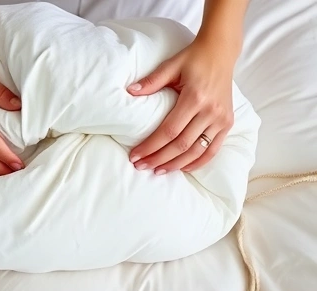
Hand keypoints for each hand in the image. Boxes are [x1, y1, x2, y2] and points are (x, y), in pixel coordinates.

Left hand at [127, 39, 234, 174]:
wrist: (221, 52)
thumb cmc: (193, 59)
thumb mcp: (171, 66)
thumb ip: (151, 81)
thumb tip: (130, 92)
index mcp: (195, 98)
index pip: (168, 131)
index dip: (151, 146)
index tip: (135, 155)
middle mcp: (210, 111)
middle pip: (181, 145)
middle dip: (158, 159)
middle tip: (140, 166)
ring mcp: (221, 119)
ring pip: (196, 151)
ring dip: (176, 164)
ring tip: (157, 171)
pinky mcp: (227, 122)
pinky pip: (213, 149)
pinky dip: (198, 162)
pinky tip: (183, 168)